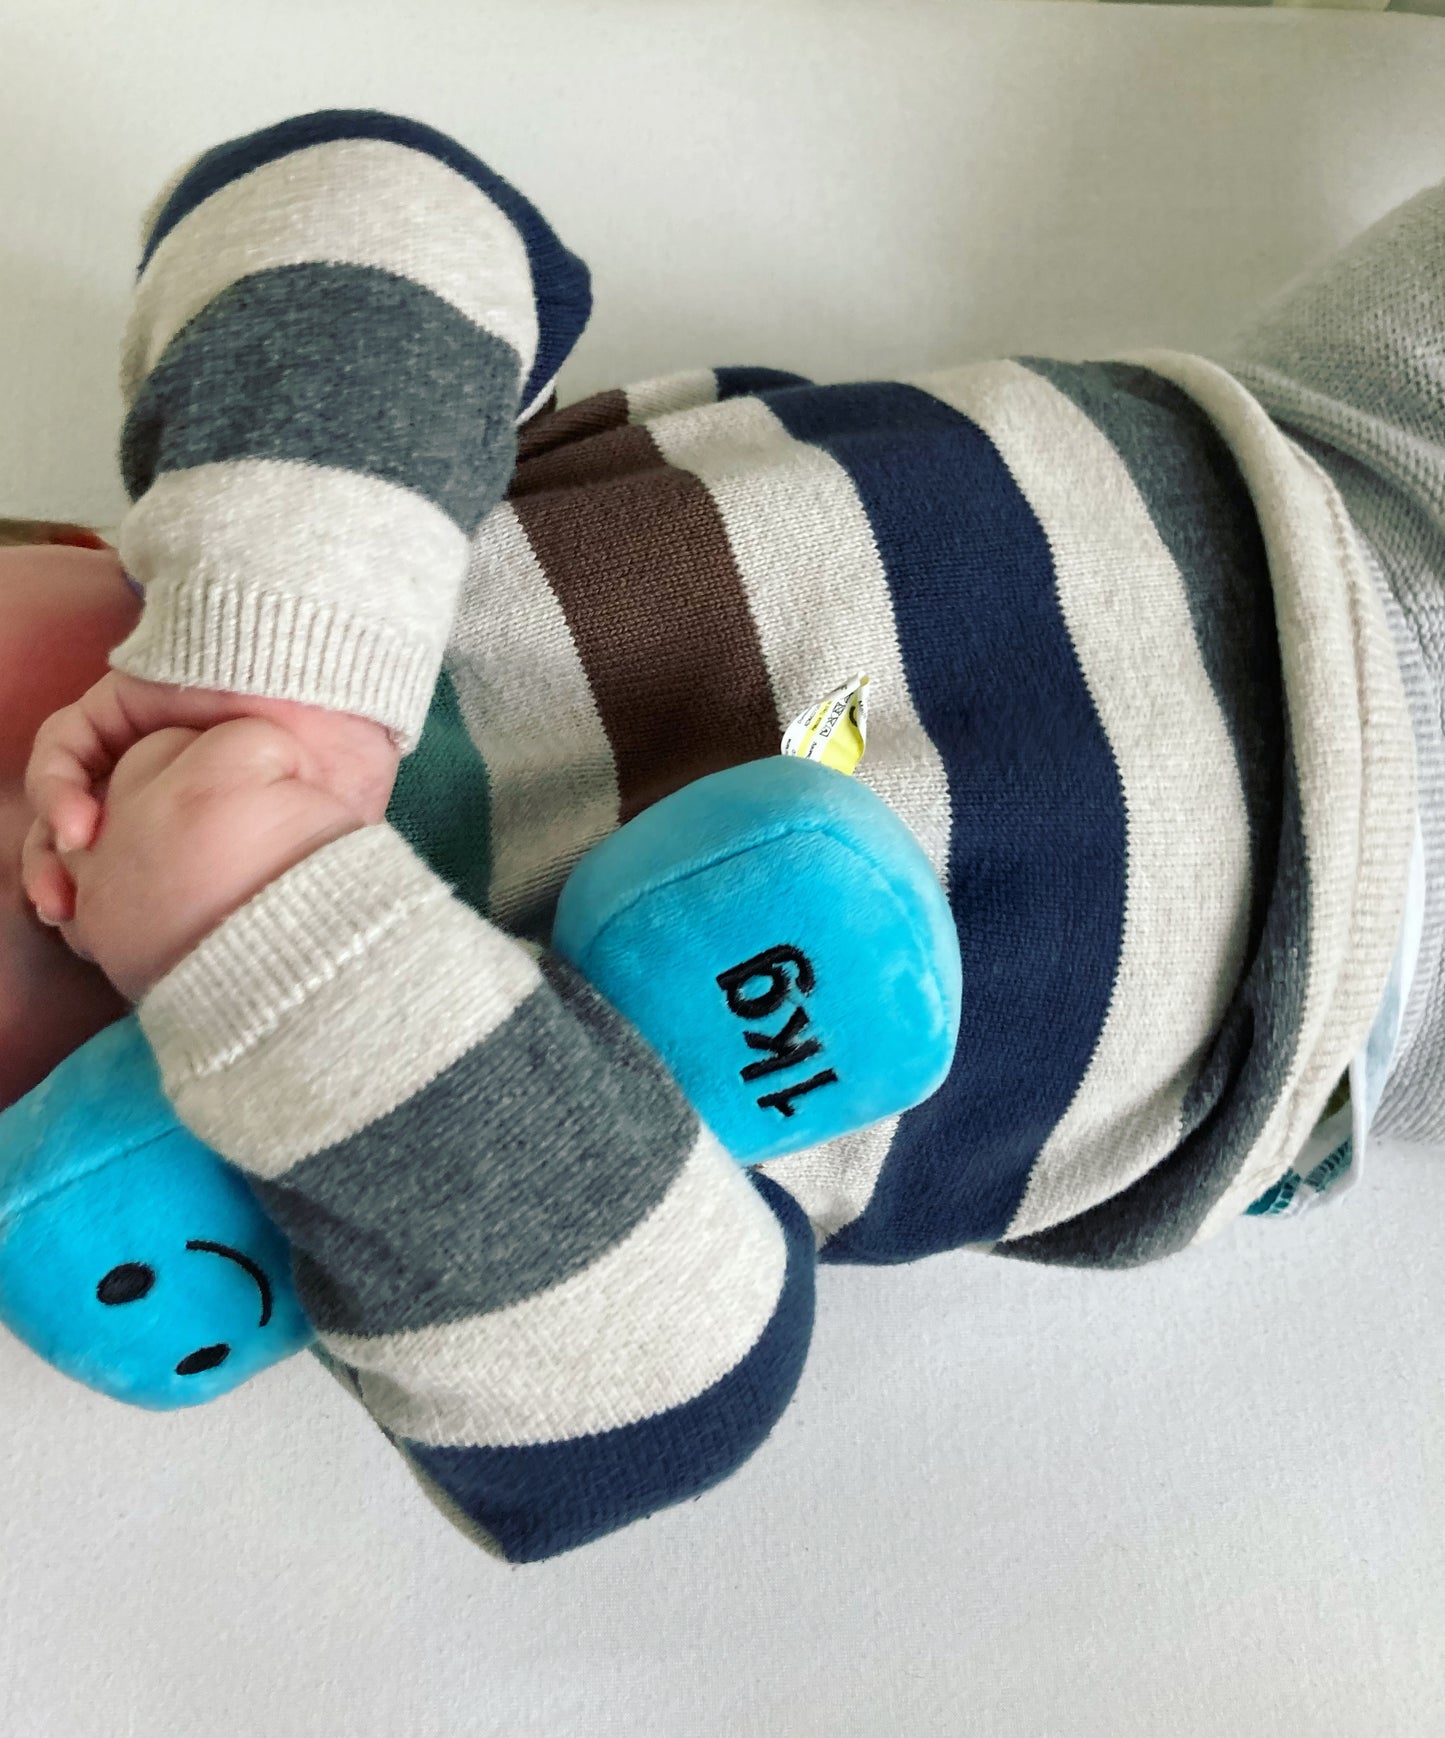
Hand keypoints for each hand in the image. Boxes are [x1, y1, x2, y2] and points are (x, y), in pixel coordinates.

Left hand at [23, 671, 399, 924]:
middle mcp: (163, 789)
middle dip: (67, 888)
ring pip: (63, 802)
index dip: (116, 912)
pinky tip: (77, 828)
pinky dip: (57, 789)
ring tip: (63, 890)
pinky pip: (65, 746)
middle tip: (70, 921)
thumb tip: (244, 945)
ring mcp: (137, 747)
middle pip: (88, 845)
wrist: (340, 700)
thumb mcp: (312, 845)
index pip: (137, 872)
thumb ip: (268, 885)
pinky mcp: (119, 704)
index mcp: (204, 822)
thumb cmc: (341, 770)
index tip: (110, 949)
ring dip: (48, 849)